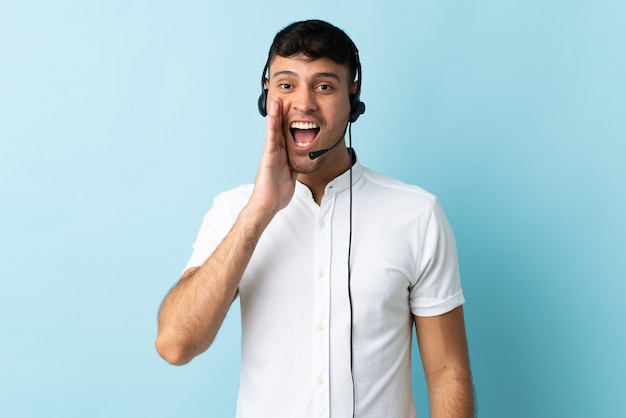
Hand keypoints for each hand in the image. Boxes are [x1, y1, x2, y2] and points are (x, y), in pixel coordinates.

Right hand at [249, 98, 296, 216]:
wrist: (268, 205)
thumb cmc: (277, 193)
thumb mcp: (291, 175)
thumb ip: (294, 164)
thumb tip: (302, 159)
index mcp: (281, 155)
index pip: (286, 134)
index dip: (289, 121)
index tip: (292, 108)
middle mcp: (274, 152)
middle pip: (279, 128)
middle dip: (281, 113)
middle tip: (284, 96)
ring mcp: (270, 154)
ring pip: (274, 131)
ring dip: (275, 115)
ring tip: (277, 99)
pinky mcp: (267, 158)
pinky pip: (271, 140)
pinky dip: (272, 127)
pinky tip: (273, 116)